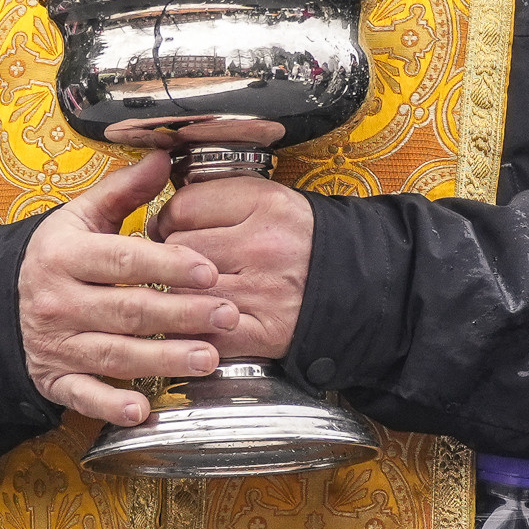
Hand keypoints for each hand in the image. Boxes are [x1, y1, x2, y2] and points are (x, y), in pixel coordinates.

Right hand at [18, 152, 240, 425]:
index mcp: (65, 255)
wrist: (1, 301)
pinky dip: (111, 406)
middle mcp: (58, 301)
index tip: (209, 270)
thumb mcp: (81, 216)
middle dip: (181, 314)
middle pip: (127, 310)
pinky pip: (83, 396)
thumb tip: (165, 157)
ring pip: (114, 355)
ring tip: (209, 357)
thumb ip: (125, 190)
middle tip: (227, 315)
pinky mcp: (53, 379)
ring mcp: (55, 344)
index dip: (168, 266)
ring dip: (164, 360)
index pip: (123, 260)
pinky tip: (143, 411)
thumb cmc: (57, 256)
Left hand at [148, 176, 311, 360]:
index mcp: (265, 204)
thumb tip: (165, 214)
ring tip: (193, 289)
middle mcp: (263, 246)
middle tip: (182, 261)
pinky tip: (202, 319)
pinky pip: (206, 332)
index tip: (171, 226)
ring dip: (181, 293)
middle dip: (172, 256)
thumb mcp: (272, 198)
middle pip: (179, 248)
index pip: (184, 206)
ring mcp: (263, 291)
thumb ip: (221, 197)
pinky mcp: (265, 331)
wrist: (363, 281)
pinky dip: (196, 329)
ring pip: (185, 291)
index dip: (169, 217)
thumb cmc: (306, 239)